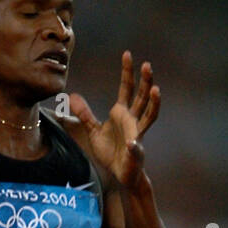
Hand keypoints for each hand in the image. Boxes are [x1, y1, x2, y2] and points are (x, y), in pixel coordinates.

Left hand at [69, 51, 160, 189]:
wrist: (120, 173)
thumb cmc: (111, 151)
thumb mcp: (94, 131)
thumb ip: (85, 115)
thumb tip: (71, 97)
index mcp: (122, 113)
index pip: (127, 88)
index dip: (127, 72)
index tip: (127, 54)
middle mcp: (133, 120)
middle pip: (142, 97)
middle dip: (145, 81)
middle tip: (147, 65)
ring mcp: (137, 134)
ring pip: (149, 115)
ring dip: (153, 102)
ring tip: (156, 89)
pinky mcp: (135, 151)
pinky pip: (135, 147)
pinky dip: (134, 146)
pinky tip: (132, 143)